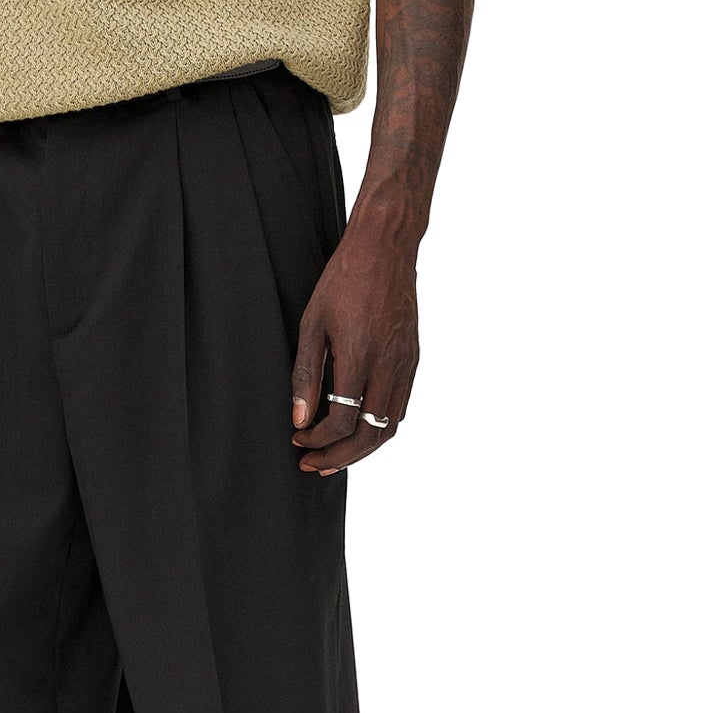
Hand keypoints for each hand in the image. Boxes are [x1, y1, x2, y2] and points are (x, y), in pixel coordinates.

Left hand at [290, 224, 418, 473]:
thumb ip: (306, 375)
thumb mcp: (312, 324)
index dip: (318, 440)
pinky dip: (380, 427)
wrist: (386, 247)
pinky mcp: (413, 359)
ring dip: (362, 449)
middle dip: (340, 457)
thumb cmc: (344, 280)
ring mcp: (405, 363)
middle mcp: (388, 365)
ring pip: (389, 426)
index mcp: (360, 356)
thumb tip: (300, 418)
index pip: (341, 421)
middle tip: (314, 465)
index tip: (299, 440)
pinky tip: (359, 429)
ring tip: (336, 456)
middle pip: (369, 434)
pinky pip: (400, 407)